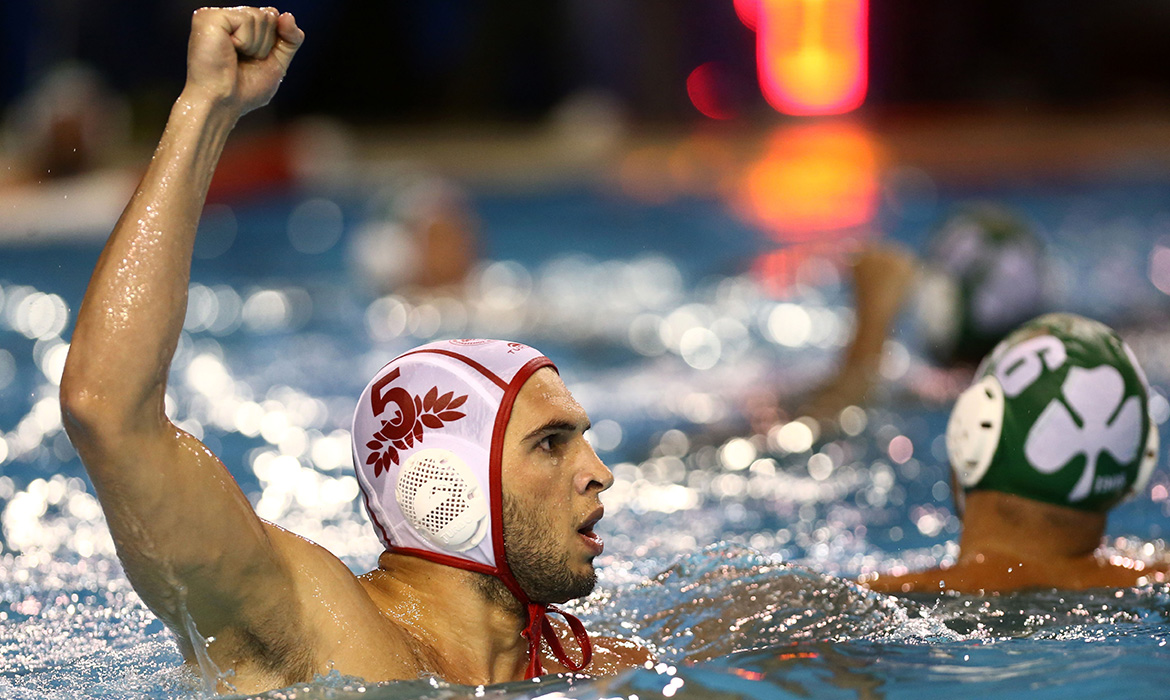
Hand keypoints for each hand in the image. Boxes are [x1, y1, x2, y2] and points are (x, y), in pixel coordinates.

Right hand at [184, 6, 303, 115]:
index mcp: (238, 28)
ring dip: (255, 46)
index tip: (258, 60)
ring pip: (260, 16)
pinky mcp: (208, 17)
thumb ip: (290, 40)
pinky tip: (228, 51)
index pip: (272, 16)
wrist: (222, 103)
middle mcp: (226, 18)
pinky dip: (245, 41)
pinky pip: (246, 19)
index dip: (275, 40)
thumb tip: (288, 15)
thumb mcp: (277, 63)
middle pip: (269, 15)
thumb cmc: (244, 91)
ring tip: (235, 58)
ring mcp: (215, 15)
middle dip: (266, 44)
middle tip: (244, 61)